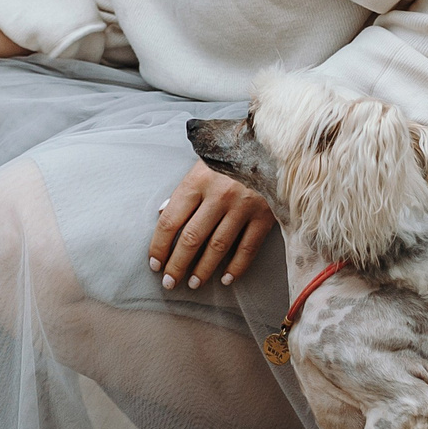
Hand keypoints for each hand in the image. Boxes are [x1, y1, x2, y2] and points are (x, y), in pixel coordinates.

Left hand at [148, 162, 276, 292]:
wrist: (272, 144)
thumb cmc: (231, 156)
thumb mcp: (202, 165)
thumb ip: (183, 190)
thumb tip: (162, 215)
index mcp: (197, 181)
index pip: (171, 220)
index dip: (159, 246)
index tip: (155, 263)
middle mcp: (218, 195)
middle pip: (191, 238)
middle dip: (177, 265)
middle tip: (170, 282)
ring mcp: (243, 206)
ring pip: (217, 247)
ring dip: (203, 270)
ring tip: (193, 283)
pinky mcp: (265, 215)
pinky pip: (247, 248)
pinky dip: (236, 267)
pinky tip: (226, 279)